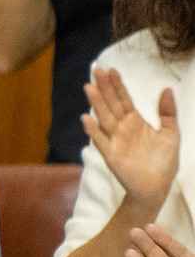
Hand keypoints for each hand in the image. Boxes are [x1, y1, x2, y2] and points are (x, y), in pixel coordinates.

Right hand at [82, 66, 178, 216]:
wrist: (157, 187)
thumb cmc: (163, 162)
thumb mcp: (171, 133)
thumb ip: (168, 112)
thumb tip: (167, 89)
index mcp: (135, 122)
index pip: (124, 99)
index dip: (118, 85)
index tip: (111, 69)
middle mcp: (122, 129)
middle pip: (111, 104)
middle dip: (104, 87)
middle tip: (96, 70)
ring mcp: (115, 141)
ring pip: (104, 118)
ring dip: (96, 103)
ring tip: (89, 87)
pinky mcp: (112, 155)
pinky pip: (100, 141)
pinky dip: (93, 130)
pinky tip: (86, 118)